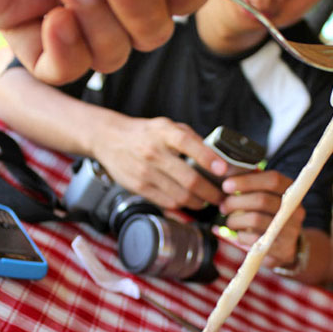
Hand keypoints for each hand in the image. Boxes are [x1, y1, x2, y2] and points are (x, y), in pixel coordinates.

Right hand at [92, 114, 228, 210]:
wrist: (110, 139)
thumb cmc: (145, 133)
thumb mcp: (167, 126)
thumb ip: (190, 138)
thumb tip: (215, 158)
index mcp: (164, 133)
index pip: (188, 144)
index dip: (208, 158)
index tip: (223, 170)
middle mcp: (154, 152)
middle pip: (189, 179)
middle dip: (211, 192)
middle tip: (221, 196)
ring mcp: (145, 172)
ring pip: (180, 196)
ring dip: (198, 202)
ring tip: (206, 201)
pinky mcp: (139, 187)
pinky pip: (166, 202)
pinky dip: (181, 205)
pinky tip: (188, 202)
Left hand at [218, 170, 304, 267]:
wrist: (288, 245)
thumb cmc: (269, 214)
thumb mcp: (264, 195)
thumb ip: (249, 182)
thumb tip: (223, 169)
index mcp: (291, 191)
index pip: (273, 179)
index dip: (247, 181)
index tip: (226, 185)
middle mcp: (296, 209)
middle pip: (262, 200)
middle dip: (236, 202)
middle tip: (224, 206)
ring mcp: (291, 230)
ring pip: (256, 220)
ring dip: (235, 220)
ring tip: (229, 221)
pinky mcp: (283, 249)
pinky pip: (255, 240)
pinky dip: (241, 236)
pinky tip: (239, 234)